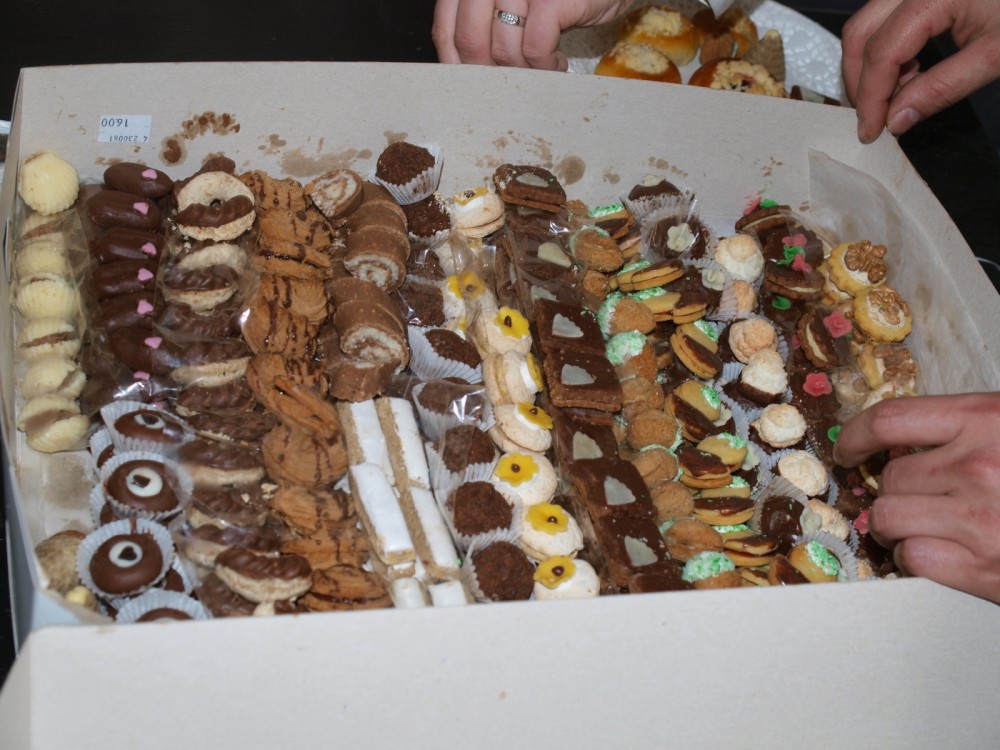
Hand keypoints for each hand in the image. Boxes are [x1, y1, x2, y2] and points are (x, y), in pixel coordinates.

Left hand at [432, 0, 632, 70]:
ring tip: (540, 70)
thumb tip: (461, 71)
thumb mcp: (513, 6)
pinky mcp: (550, 0)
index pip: (445, 27)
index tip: (471, 83)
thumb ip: (483, 25)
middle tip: (509, 81)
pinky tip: (557, 62)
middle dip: (489, 73)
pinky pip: (534, 49)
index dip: (455, 62)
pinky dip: (546, 66)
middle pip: (469, 41)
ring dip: (523, 72)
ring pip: (503, 49)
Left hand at [834, 393, 999, 602]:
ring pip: (890, 519)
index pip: (890, 420)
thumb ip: (968, 428)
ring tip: (920, 527)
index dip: (855, 435)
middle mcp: (977, 466)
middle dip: (891, 490)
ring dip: (897, 526)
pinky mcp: (986, 569)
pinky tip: (937, 553)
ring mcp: (980, 519)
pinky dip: (915, 558)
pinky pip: (914, 559)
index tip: (847, 449)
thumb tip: (906, 440)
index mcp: (987, 420)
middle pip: (889, 477)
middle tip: (910, 499)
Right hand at [841, 0, 999, 143]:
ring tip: (896, 96)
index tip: (870, 130)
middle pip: (861, 32)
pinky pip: (888, 17)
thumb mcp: (996, 55)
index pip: (882, 52)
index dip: (871, 96)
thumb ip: (941, 88)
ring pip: (869, 23)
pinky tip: (909, 72)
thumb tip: (897, 120)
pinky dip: (888, 48)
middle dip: (860, 79)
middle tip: (872, 117)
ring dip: (871, 65)